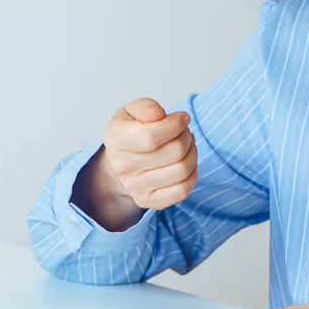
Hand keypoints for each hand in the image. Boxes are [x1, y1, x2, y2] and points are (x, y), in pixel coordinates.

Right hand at [76, 98, 196, 230]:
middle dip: (186, 137)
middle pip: (173, 152)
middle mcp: (123, 166)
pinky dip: (192, 174)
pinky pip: (182, 190)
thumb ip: (145, 107)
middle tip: (184, 131)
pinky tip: (187, 163)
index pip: (151, 135)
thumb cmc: (131, 133)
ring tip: (187, 144)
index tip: (182, 118)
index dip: (175, 124)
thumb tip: (158, 113)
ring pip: (181, 170)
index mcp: (116, 139)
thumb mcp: (132, 112)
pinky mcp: (150, 201)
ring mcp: (136, 187)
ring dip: (192, 153)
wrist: (121, 162)